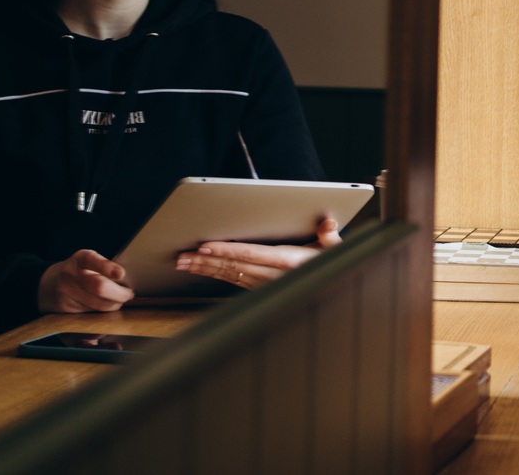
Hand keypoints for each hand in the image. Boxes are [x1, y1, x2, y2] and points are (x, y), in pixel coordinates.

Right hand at [38, 248, 134, 312]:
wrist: (49, 285)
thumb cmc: (79, 272)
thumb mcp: (89, 262)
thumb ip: (104, 268)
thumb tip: (127, 281)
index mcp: (79, 259)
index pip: (92, 260)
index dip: (107, 267)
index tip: (120, 274)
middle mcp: (70, 275)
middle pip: (99, 286)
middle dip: (119, 293)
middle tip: (129, 294)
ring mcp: (66, 293)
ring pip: (97, 305)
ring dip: (114, 305)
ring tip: (120, 301)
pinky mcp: (65, 309)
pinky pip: (89, 316)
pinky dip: (102, 316)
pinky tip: (107, 314)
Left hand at [175, 217, 342, 288]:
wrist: (329, 295)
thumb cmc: (330, 267)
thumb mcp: (336, 251)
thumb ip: (330, 236)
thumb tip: (327, 223)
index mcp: (289, 263)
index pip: (251, 254)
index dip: (227, 251)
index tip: (206, 246)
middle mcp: (273, 277)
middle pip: (233, 267)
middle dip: (206, 261)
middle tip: (182, 257)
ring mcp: (264, 285)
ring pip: (229, 276)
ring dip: (205, 269)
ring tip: (185, 263)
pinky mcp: (260, 290)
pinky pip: (233, 281)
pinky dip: (216, 274)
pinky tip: (203, 269)